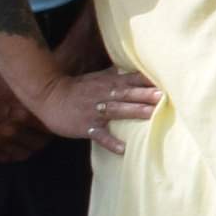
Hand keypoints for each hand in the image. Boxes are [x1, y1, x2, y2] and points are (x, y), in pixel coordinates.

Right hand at [33, 64, 162, 146]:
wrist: (49, 97)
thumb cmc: (77, 89)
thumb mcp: (96, 78)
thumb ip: (114, 75)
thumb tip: (130, 67)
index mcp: (108, 83)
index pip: (132, 79)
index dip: (148, 81)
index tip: (167, 81)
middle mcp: (104, 95)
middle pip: (128, 93)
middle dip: (146, 94)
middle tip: (164, 96)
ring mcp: (95, 111)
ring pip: (117, 110)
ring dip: (134, 111)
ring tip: (152, 114)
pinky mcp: (86, 126)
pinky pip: (100, 135)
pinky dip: (111, 141)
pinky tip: (123, 148)